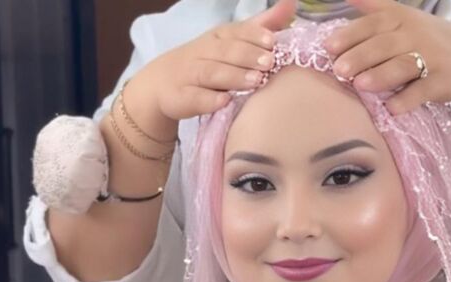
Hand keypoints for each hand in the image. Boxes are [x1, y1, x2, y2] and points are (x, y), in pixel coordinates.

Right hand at [136, 0, 295, 121]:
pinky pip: (194, 98)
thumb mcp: (231, 42)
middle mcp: (203, 52)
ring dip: (233, 77)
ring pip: (211, 73)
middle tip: (269, 63)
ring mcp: (190, 75)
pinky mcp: (180, 98)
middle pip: (225, 52)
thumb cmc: (205, 62)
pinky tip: (224, 102)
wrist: (161, 84)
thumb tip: (290, 4)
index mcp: (217, 38)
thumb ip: (261, 26)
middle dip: (247, 56)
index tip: (273, 42)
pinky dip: (209, 100)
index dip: (253, 36)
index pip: (235, 32)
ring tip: (255, 81)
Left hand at [325, 0, 450, 113]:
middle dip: (360, 56)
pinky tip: (390, 109)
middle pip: (384, 45)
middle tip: (339, 70)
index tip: (328, 48)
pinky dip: (406, 100)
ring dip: (381, 75)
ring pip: (402, 65)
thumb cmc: (429, 39)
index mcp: (402, 19)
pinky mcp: (441, 82)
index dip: (350, 35)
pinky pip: (422, 91)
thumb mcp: (405, 17)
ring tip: (360, 85)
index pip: (373, 24)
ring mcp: (431, 58)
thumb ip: (376, 8)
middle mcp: (416, 34)